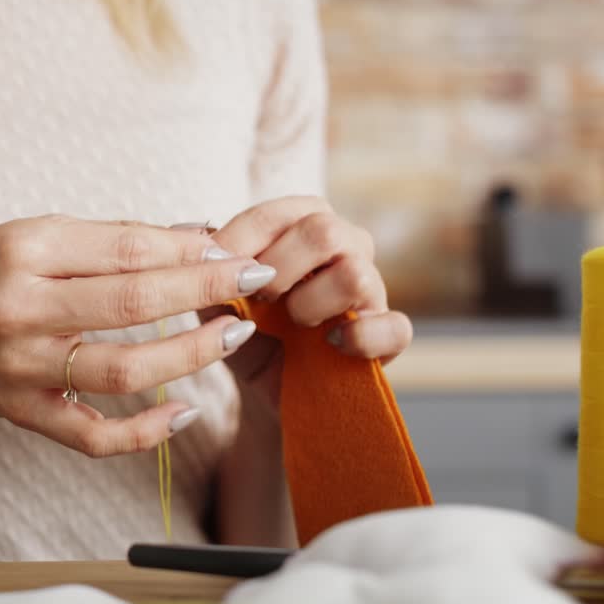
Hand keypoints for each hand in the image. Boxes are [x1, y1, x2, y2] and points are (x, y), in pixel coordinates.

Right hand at [0, 215, 275, 457]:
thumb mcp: (24, 234)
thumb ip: (104, 238)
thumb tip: (191, 235)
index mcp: (20, 250)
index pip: (125, 249)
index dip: (189, 249)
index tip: (232, 248)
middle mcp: (19, 308)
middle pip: (134, 302)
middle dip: (206, 289)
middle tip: (255, 279)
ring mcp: (20, 367)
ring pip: (124, 369)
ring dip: (190, 353)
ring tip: (232, 336)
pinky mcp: (20, 412)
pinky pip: (92, 435)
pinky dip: (145, 432)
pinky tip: (184, 412)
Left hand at [208, 197, 412, 406]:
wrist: (268, 388)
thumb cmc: (248, 331)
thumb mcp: (219, 299)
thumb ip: (212, 270)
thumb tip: (209, 248)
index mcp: (304, 224)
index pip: (276, 214)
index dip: (239, 242)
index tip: (213, 271)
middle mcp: (347, 245)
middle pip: (324, 230)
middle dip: (278, 268)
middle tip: (259, 297)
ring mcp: (373, 287)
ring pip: (354, 273)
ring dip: (310, 302)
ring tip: (294, 322)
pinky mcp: (389, 334)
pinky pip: (394, 327)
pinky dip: (360, 338)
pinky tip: (331, 345)